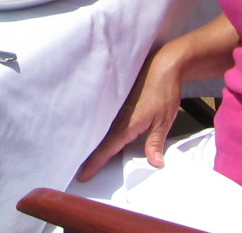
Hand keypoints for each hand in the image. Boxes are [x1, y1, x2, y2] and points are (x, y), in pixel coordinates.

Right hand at [76, 44, 185, 177]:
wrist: (163, 65)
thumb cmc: (164, 92)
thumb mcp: (164, 120)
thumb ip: (156, 142)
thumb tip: (155, 163)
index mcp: (127, 123)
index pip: (107, 148)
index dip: (95, 163)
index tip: (82, 176)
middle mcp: (118, 117)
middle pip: (100, 141)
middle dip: (89, 157)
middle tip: (77, 171)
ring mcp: (117, 108)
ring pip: (102, 130)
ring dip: (93, 144)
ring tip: (83, 156)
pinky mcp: (120, 101)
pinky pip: (107, 120)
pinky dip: (101, 131)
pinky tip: (98, 135)